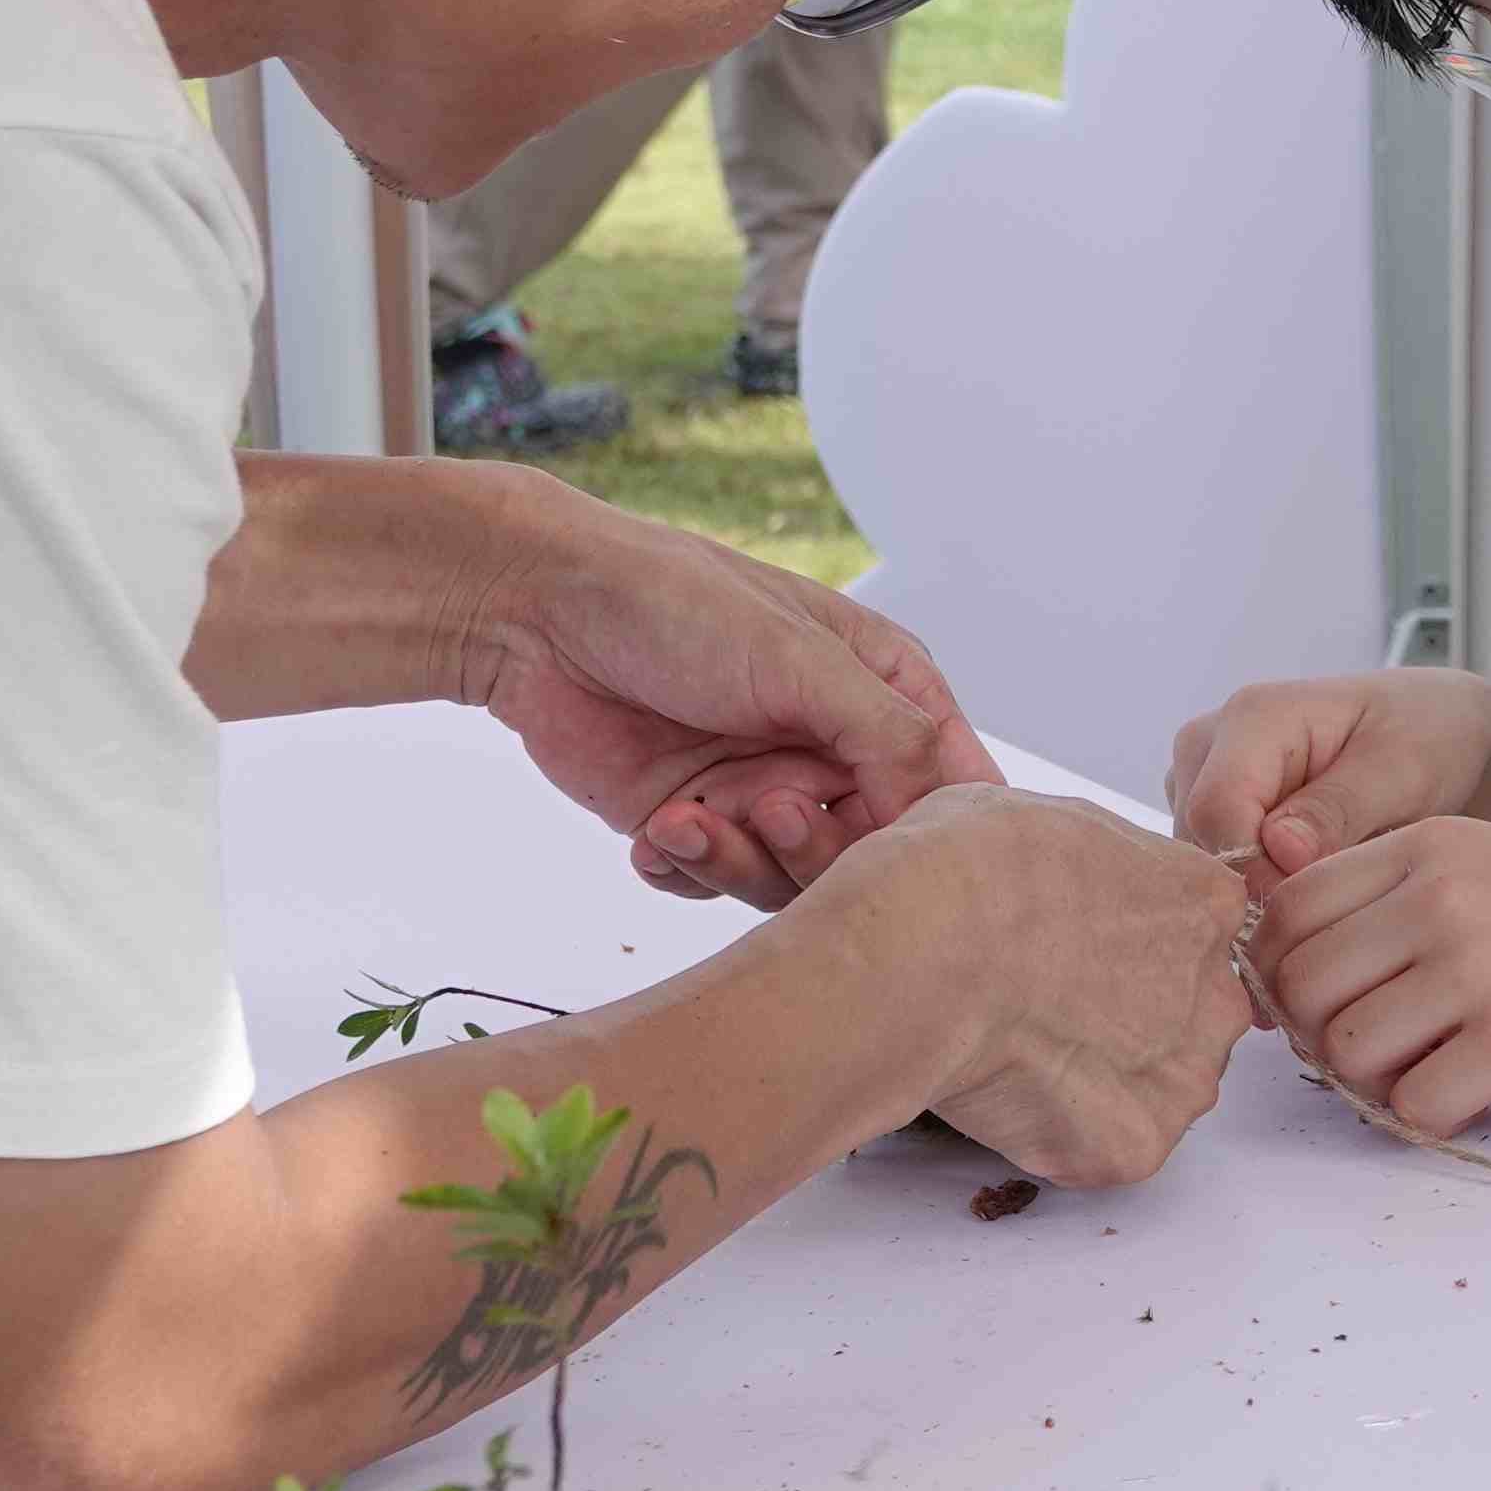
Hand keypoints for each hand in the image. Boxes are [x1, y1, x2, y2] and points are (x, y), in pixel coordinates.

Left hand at [447, 475, 999, 905]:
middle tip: (766, 811)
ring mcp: (759, 789)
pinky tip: (652, 834)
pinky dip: (685, 871)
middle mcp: (828, 748)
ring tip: (686, 821)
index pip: (948, 789)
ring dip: (736, 863)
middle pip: (870, 855)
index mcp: (881, 692)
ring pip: (789, 883)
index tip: (884, 845)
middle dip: (815, 849)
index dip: (926, 832)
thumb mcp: (800, 659)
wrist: (534, 614)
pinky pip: (713, 887)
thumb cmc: (673, 603)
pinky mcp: (693, 822)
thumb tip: (956, 814)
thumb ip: (891, 736)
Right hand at [828, 785, 1253, 1187]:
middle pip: (1192, 1011)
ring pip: (1160, 1084)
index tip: (1077, 947)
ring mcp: (1183, 1075)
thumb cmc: (965, 873)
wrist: (921, 953)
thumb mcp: (1038, 814)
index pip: (1194, 929)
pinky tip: (1015, 1095)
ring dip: (1106, 1078)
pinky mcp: (1136, 1146)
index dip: (1130, 939)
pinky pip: (1111, 1145)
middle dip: (1133, 1014)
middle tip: (1049, 1006)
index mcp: (1204, 900)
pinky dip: (1067, 1133)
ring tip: (1025, 1054)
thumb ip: (1090, 859)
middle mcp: (1217, 990)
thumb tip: (1068, 877)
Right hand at [1168, 668, 1490, 874]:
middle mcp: (1208, 743)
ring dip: (1258, 887)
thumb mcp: (1402, 770)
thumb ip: (1339, 809)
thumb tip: (1279, 852)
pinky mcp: (1210, 814)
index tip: (1319, 896)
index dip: (1258, 871)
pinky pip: (1211, 869)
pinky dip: (1255, 886)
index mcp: (1252, 716)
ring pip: (1201, 863)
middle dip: (1258, 883)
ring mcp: (1200, 779)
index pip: (1216, 811)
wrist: (1438, 731)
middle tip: (1335, 890)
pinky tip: (1310, 880)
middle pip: (1200, 842)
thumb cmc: (1428, 738)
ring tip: (1332, 876)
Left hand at [1255, 818, 1490, 1137]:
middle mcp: (1440, 897)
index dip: (1282, 969)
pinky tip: (1472, 1098)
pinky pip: (1412, 1104)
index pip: (1286, 909)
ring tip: (1429, 1073)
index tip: (1324, 1002)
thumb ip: (1400, 900)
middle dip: (1320, 1035)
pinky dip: (1429, 1117)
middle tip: (1375, 1052)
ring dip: (1373, 1081)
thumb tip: (1294, 974)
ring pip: (1343, 1050)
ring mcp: (1475, 968)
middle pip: (1300, 985)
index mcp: (1428, 845)